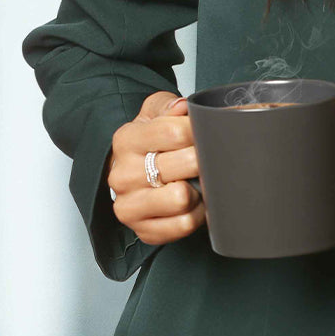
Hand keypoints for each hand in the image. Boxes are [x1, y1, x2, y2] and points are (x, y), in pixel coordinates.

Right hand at [106, 90, 205, 245]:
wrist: (132, 174)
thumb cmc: (149, 142)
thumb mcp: (154, 113)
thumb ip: (169, 105)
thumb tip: (183, 106)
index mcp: (127, 140)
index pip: (175, 132)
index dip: (202, 130)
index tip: (211, 131)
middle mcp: (123, 175)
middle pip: (186, 163)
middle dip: (205, 159)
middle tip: (211, 157)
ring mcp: (130, 206)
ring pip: (182, 198)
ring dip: (200, 190)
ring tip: (198, 181)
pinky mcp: (143, 230)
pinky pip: (183, 224)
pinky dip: (196, 214)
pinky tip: (194, 203)